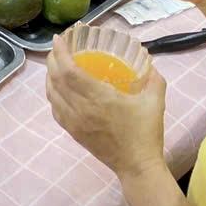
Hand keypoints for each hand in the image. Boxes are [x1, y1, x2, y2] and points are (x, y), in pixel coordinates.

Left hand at [46, 33, 167, 180]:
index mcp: (99, 98)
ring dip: (50, 75)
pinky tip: (57, 88)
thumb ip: (154, 79)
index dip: (60, 53)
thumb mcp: (155, 101)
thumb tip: (149, 62)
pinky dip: (52, 94)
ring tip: (55, 64)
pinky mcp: (73, 133)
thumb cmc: (145, 133)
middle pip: (56, 79)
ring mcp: (75, 122)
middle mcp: (81, 108)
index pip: (69, 71)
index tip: (59, 38)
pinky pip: (55, 109)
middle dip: (53, 59)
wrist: (137, 166)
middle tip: (58, 47)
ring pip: (52, 94)